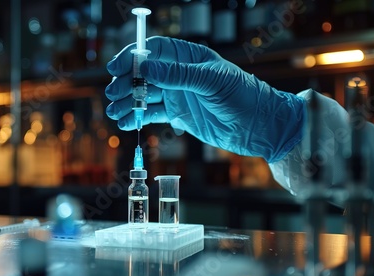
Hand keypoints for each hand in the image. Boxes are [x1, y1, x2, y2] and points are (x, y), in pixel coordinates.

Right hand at [105, 36, 305, 161]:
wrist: (260, 127)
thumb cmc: (243, 96)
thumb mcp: (211, 82)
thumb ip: (178, 74)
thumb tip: (145, 66)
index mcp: (189, 56)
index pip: (153, 50)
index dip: (131, 57)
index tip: (115, 68)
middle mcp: (180, 74)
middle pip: (143, 73)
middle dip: (126, 83)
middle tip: (113, 94)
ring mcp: (178, 94)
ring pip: (145, 95)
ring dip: (128, 102)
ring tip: (114, 112)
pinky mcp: (179, 115)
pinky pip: (152, 114)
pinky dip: (138, 118)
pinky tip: (126, 123)